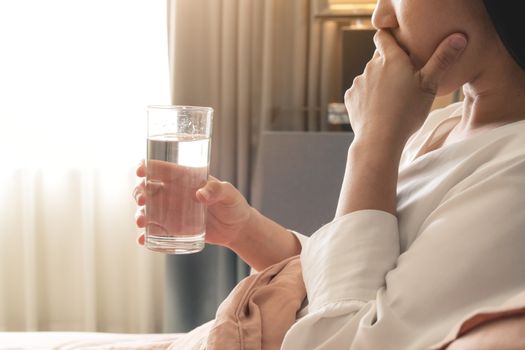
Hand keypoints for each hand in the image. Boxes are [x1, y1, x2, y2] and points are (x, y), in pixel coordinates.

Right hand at [133, 160, 251, 247]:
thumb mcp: (229, 193)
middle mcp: (174, 194)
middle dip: (139, 193)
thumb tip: (200, 194)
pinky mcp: (174, 229)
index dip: (147, 167)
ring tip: (142, 223)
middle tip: (142, 201)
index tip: (141, 171)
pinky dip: (145, 236)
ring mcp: (171, 212)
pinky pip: (155, 232)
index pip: (162, 169)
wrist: (237, 228)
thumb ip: (217, 190)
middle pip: (148, 189)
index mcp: (185, 179)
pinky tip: (142, 240)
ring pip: (148, 211)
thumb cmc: (233, 204)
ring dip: (140, 215)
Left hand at [345, 30, 467, 150]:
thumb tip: (459, 37)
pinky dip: (367, 97)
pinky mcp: (350, 97)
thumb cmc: (407, 112)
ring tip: (391, 99)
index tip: (398, 46)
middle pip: (378, 59)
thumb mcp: (429, 86)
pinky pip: (360, 92)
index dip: (389, 38)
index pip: (383, 36)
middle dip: (389, 65)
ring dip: (378, 82)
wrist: (379, 139)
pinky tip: (378, 109)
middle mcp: (371, 67)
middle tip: (404, 81)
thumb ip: (442, 60)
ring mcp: (358, 82)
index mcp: (391, 59)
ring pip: (370, 76)